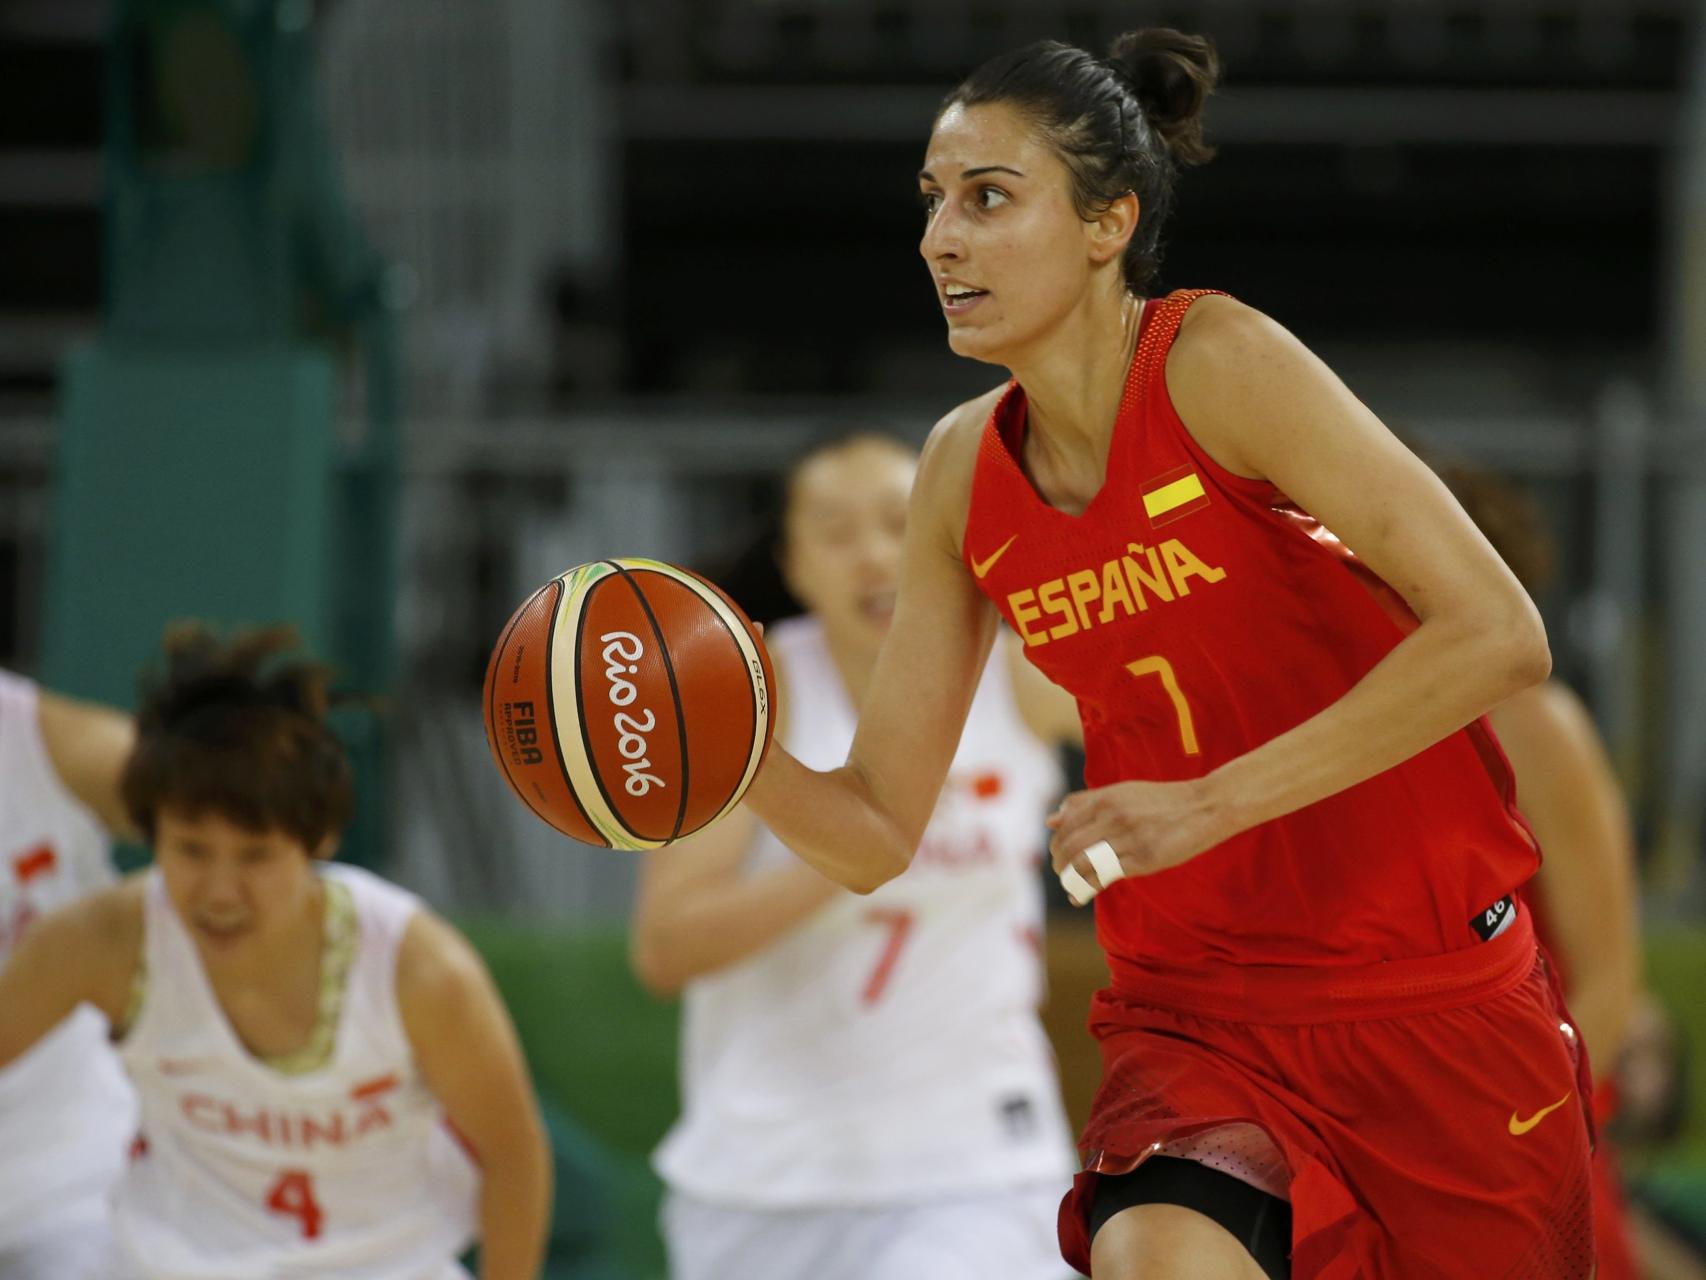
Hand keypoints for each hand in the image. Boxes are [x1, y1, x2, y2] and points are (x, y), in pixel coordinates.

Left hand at [1045, 778, 1225, 905]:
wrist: (1203, 806)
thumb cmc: (1161, 801)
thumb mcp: (1122, 793)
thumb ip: (1085, 803)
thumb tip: (1050, 820)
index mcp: (1106, 799)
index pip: (1066, 824)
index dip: (1057, 843)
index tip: (1056, 854)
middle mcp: (1113, 816)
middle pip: (1069, 844)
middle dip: (1059, 863)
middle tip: (1061, 872)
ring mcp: (1128, 838)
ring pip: (1083, 862)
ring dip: (1069, 878)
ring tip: (1070, 884)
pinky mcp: (1144, 859)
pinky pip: (1105, 875)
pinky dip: (1086, 888)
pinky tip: (1081, 896)